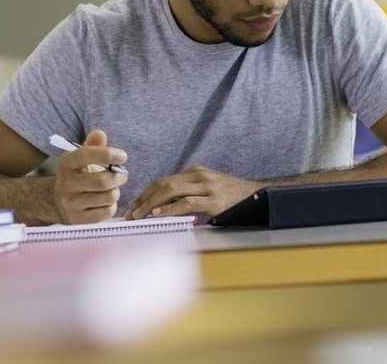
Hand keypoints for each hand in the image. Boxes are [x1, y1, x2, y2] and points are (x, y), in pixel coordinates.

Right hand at [54, 129, 127, 223]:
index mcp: (66, 164)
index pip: (86, 154)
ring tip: (112, 189)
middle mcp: (65, 184)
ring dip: (116, 191)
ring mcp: (69, 204)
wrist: (56, 201)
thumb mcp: (81, 158)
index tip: (123, 156)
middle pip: (103, 181)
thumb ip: (92, 145)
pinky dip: (112, 206)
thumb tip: (99, 133)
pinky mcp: (76, 219)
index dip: (108, 154)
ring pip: (108, 197)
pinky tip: (105, 202)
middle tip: (122, 175)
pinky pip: (106, 212)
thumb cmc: (77, 175)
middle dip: (119, 177)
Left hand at [125, 165, 261, 219]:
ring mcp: (206, 186)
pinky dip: (169, 209)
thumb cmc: (231, 197)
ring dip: (150, 204)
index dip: (145, 193)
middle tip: (130, 213)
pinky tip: (158, 215)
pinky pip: (186, 202)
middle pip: (163, 183)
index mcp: (195, 172)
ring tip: (138, 215)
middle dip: (143, 198)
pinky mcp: (213, 200)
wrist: (257, 196)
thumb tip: (162, 208)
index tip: (133, 206)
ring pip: (170, 190)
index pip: (163, 180)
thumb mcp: (207, 190)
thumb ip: (188, 194)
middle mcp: (199, 175)